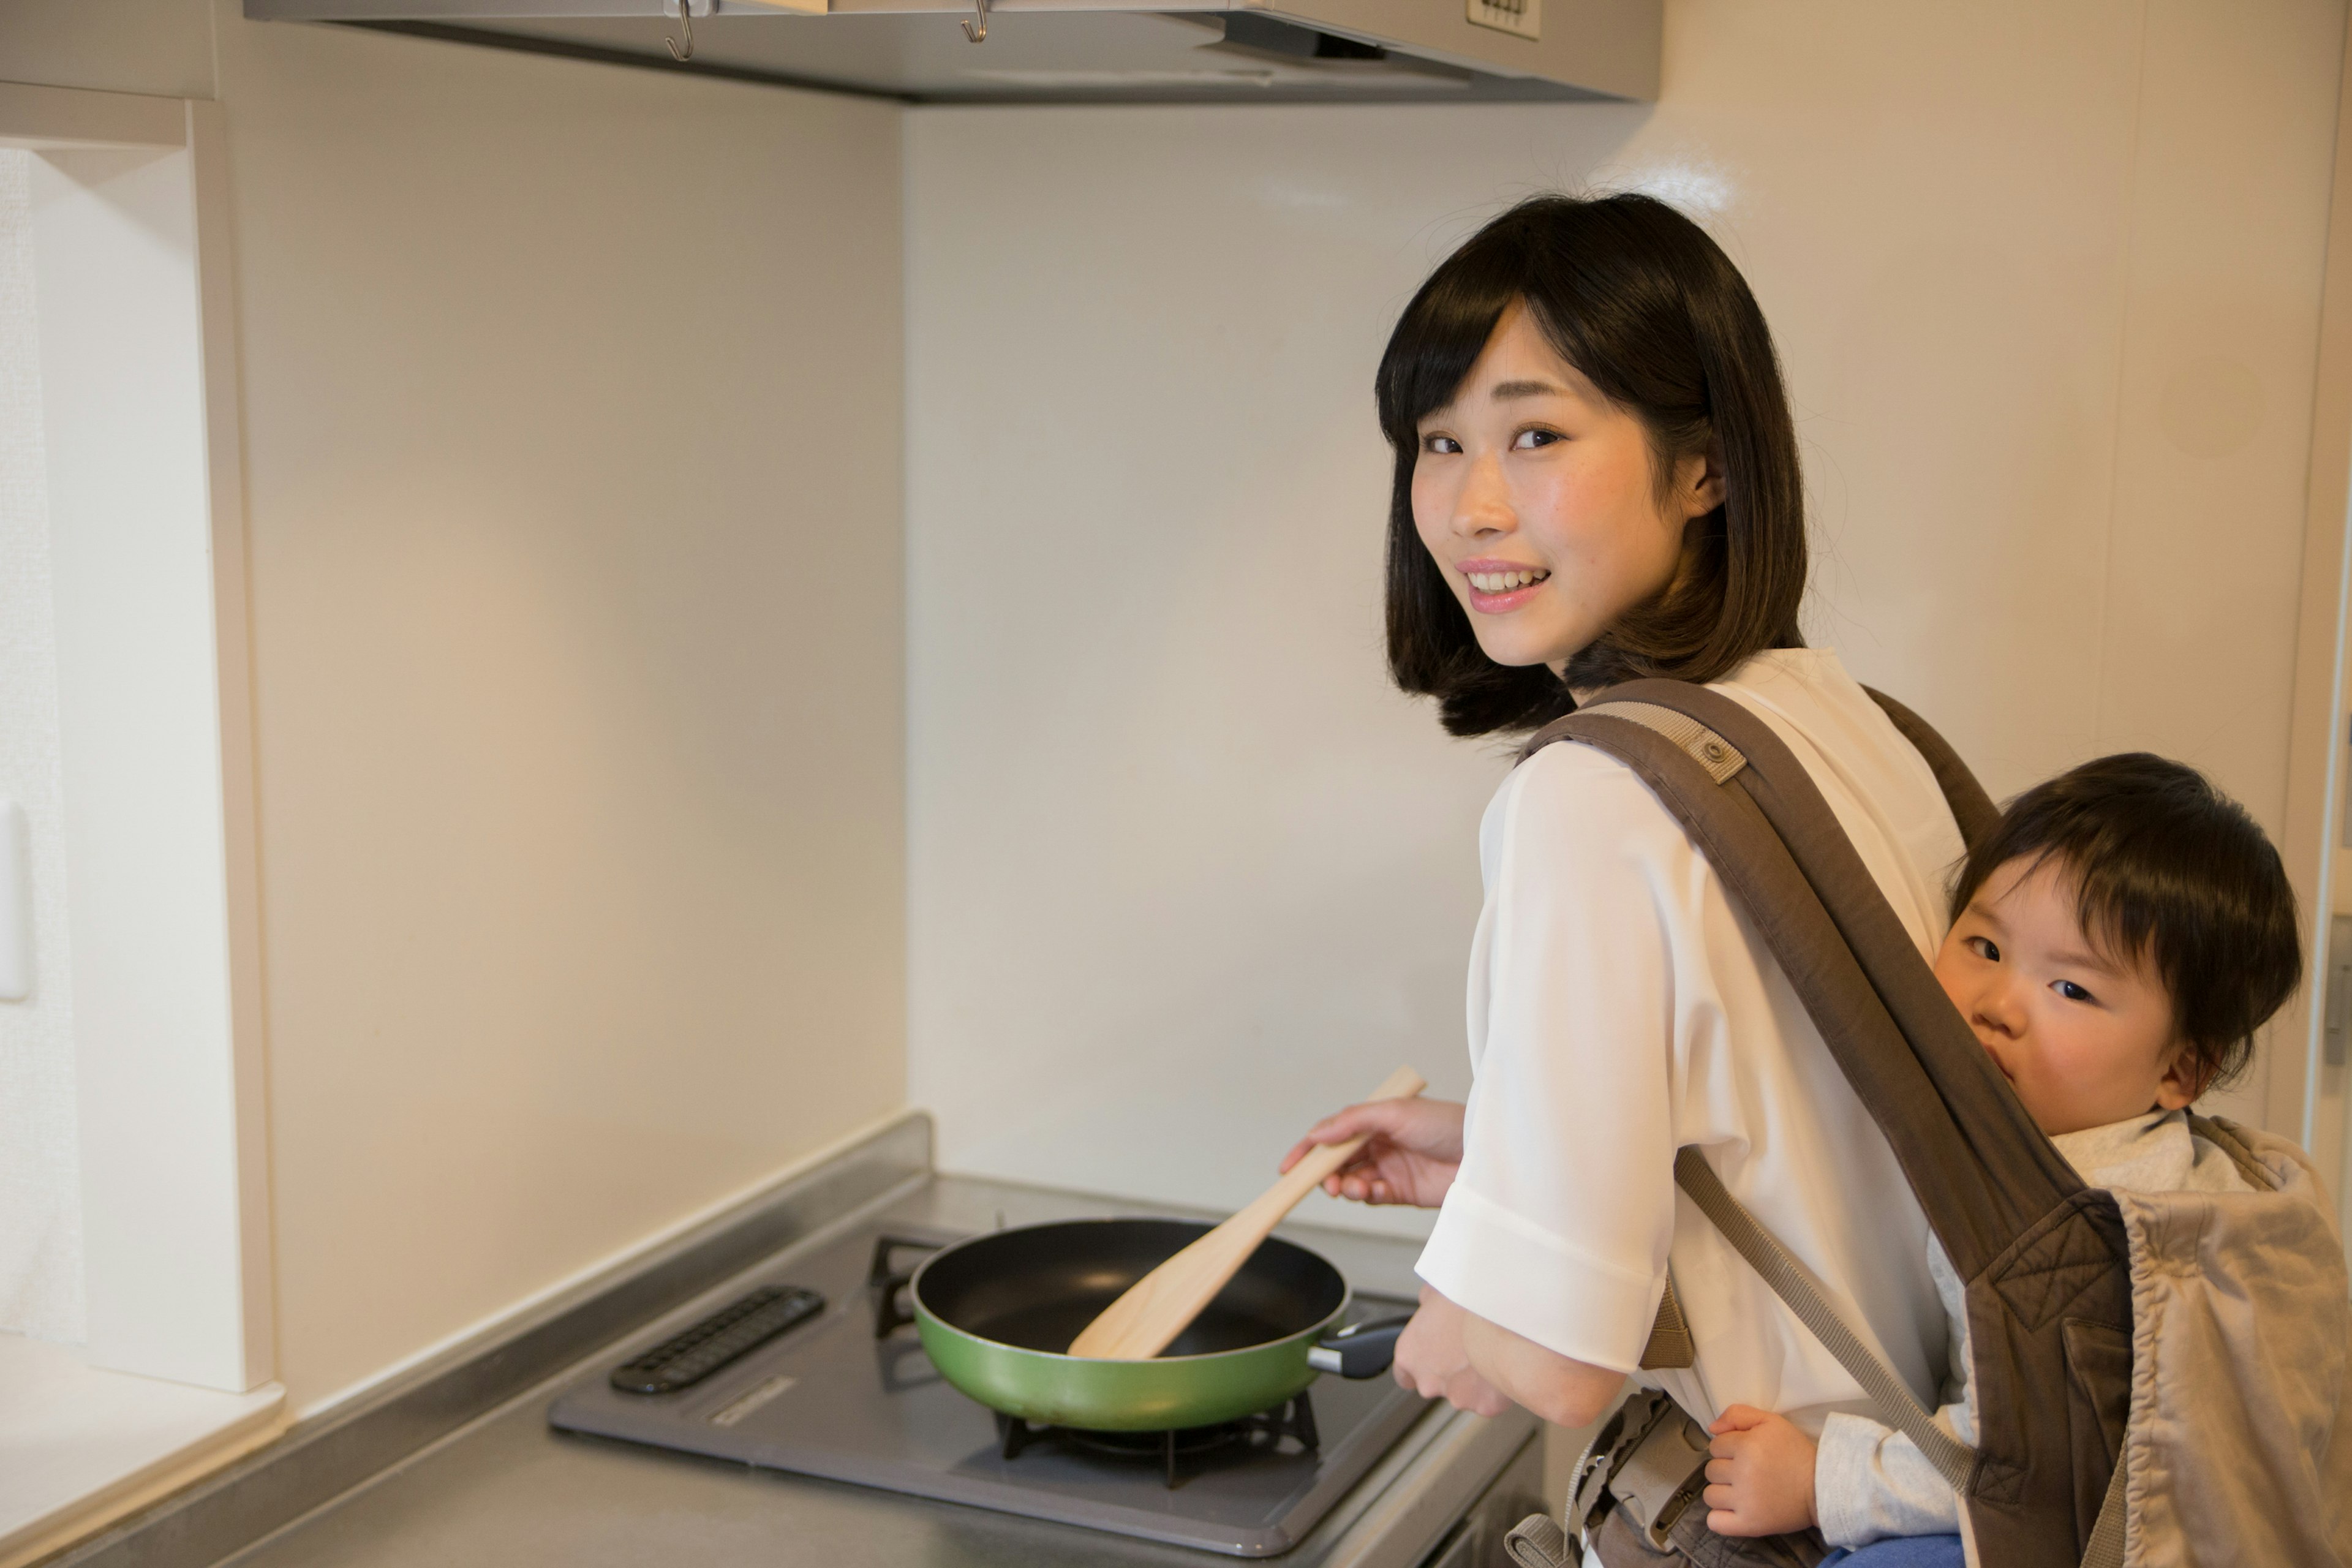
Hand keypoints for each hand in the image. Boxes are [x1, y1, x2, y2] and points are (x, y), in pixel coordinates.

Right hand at [1279, 1097, 1464, 1207]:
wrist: (1481, 1154)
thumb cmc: (1446, 1123)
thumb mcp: (1395, 1112)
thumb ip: (1353, 1121)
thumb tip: (1319, 1133)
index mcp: (1375, 1121)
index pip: (1332, 1134)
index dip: (1308, 1149)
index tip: (1289, 1167)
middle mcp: (1379, 1144)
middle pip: (1338, 1161)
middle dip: (1326, 1173)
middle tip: (1326, 1182)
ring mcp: (1389, 1168)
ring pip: (1352, 1181)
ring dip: (1346, 1186)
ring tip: (1352, 1188)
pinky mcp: (1401, 1191)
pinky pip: (1373, 1197)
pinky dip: (1366, 1196)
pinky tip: (1372, 1191)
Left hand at [1392, 1286, 1510, 1415]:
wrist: (1500, 1316)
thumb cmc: (1467, 1302)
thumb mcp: (1436, 1291)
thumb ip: (1427, 1305)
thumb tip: (1428, 1303)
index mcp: (1410, 1355)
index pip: (1404, 1375)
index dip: (1420, 1364)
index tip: (1432, 1357)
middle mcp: (1428, 1381)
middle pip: (1436, 1383)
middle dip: (1451, 1371)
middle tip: (1468, 1348)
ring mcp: (1456, 1396)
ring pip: (1464, 1393)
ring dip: (1474, 1380)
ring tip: (1488, 1352)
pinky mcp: (1484, 1406)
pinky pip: (1490, 1399)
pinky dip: (1496, 1387)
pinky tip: (1502, 1364)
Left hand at [1703, 1405, 1817, 1537]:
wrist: (1822, 1488)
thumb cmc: (1796, 1453)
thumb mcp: (1771, 1422)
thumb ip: (1738, 1414)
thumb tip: (1712, 1428)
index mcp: (1747, 1446)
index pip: (1715, 1445)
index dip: (1729, 1448)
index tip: (1746, 1454)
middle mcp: (1742, 1473)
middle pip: (1711, 1470)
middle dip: (1726, 1469)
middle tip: (1748, 1473)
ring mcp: (1745, 1502)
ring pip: (1710, 1495)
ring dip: (1722, 1493)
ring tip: (1742, 1492)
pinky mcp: (1749, 1525)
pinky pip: (1715, 1522)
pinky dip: (1720, 1519)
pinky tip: (1734, 1511)